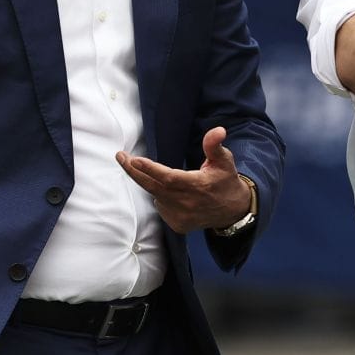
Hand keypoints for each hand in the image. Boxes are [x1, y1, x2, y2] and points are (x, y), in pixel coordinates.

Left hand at [117, 127, 254, 232]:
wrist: (232, 211)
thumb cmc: (225, 181)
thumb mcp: (224, 161)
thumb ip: (215, 146)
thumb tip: (218, 130)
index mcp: (198, 185)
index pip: (169, 177)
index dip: (150, 169)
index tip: (134, 160)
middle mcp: (187, 202)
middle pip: (153, 186)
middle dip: (134, 171)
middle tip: (121, 157)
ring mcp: (181, 216)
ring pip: (155, 195)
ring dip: (152, 183)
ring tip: (162, 176)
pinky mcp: (177, 224)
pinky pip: (161, 206)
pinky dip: (161, 197)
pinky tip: (173, 193)